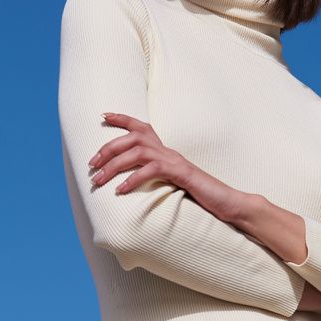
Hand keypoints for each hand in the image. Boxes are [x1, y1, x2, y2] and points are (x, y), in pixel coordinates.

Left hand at [88, 112, 253, 221]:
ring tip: (98, 180)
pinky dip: (133, 179)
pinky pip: (152, 170)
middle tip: (90, 165)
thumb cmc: (200, 197)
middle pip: (133, 138)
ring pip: (138, 152)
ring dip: (114, 166)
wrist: (229, 203)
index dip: (122, 119)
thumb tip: (130, 185)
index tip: (103, 116)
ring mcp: (176, 161)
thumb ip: (154, 180)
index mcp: (166, 152)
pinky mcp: (181, 173)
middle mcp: (169, 151)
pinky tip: (121, 191)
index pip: (142, 127)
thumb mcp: (171, 185)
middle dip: (108, 149)